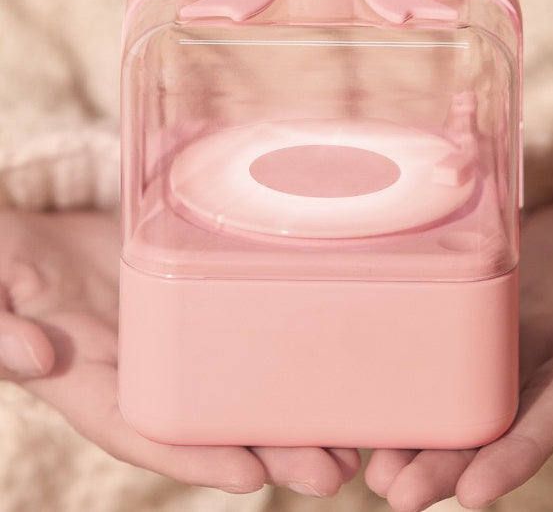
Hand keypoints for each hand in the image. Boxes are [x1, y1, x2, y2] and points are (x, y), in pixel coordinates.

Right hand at [0, 209, 359, 495]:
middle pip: (209, 423)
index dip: (193, 457)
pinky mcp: (197, 306)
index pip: (144, 429)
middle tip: (332, 473)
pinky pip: (244, 340)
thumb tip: (34, 355)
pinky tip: (332, 371)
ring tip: (353, 440)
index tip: (249, 478)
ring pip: (237, 390)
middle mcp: (142, 374)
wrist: (36, 239)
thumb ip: (0, 327)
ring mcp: (175, 343)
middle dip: (269, 453)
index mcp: (90, 380)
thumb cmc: (7, 264)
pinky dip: (284, 361)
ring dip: (293, 419)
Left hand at [365, 191, 552, 510]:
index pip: (550, 415)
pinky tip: (373, 396)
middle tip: (395, 493)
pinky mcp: (478, 314)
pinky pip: (443, 347)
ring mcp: (506, 341)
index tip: (472, 495)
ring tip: (372, 466)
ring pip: (459, 395)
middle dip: (446, 463)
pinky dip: (411, 377)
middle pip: (493, 422)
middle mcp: (541, 363)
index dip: (514, 456)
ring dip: (419, 433)